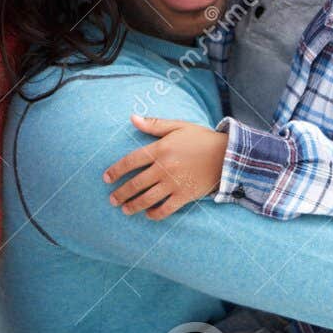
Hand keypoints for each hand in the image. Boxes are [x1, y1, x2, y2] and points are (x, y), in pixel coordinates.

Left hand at [102, 115, 227, 220]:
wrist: (227, 154)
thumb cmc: (200, 138)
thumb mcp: (177, 126)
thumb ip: (153, 124)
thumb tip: (132, 118)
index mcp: (160, 149)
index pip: (130, 161)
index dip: (115, 171)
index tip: (106, 178)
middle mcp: (164, 168)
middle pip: (135, 184)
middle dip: (121, 193)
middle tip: (112, 200)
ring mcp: (174, 184)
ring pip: (147, 199)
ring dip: (133, 206)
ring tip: (125, 209)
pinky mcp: (185, 196)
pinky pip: (166, 209)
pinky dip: (155, 214)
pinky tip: (148, 214)